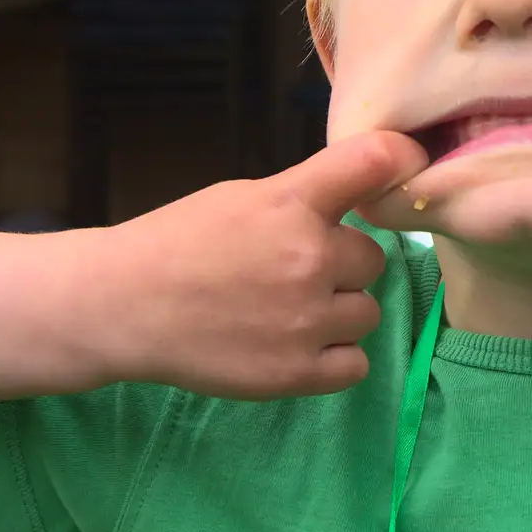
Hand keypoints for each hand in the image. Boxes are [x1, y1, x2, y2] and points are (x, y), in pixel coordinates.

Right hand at [99, 131, 427, 398]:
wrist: (123, 306)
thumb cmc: (180, 242)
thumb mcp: (243, 196)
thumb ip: (304, 196)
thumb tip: (365, 190)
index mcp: (291, 202)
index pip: (374, 161)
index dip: (400, 159)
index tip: (408, 164)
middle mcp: (309, 258)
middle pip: (372, 260)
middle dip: (342, 264)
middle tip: (294, 270)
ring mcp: (306, 320)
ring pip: (366, 313)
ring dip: (338, 311)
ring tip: (289, 310)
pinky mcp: (297, 373)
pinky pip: (355, 364)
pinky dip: (334, 356)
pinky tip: (298, 344)